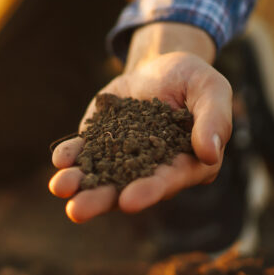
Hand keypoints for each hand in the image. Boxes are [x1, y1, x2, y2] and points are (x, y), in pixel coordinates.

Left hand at [48, 22, 232, 222]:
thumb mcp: (211, 89)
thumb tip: (209, 153)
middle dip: (100, 199)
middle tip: (77, 210)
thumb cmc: (194, 80)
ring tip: (59, 187)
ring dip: (78, 184)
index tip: (128, 201)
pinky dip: (71, 156)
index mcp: (185, 165)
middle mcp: (150, 168)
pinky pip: (83, 152)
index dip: (148, 191)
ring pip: (99, 175)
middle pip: (124, 188)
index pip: (166, 181)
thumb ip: (214, 119)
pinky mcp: (99, 140)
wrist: (163, 64)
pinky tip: (59, 160)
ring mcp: (121, 156)